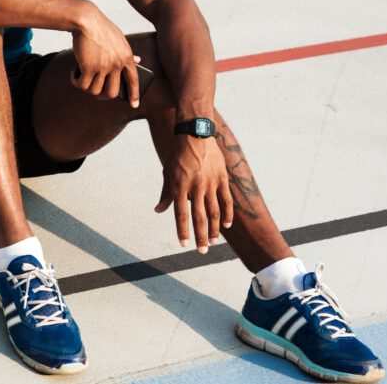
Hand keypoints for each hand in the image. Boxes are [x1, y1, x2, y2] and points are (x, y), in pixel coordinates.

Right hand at [68, 10, 140, 106]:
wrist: (86, 20)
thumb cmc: (102, 28)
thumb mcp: (119, 39)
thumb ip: (127, 52)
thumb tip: (138, 60)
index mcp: (126, 57)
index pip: (133, 80)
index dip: (134, 94)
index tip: (134, 105)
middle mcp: (116, 64)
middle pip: (112, 92)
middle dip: (102, 96)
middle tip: (96, 91)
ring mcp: (103, 67)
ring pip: (95, 90)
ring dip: (86, 87)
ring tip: (81, 77)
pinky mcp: (88, 67)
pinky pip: (82, 85)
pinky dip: (76, 82)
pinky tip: (74, 74)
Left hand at [154, 132, 234, 252]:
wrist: (195, 134)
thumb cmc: (178, 155)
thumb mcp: (168, 173)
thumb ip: (165, 193)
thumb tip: (158, 210)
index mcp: (180, 186)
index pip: (181, 215)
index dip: (183, 231)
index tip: (184, 245)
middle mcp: (195, 187)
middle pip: (199, 218)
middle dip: (200, 237)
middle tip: (202, 252)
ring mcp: (210, 183)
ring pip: (214, 212)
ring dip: (213, 229)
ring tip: (212, 242)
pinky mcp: (222, 178)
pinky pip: (226, 200)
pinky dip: (227, 214)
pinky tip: (226, 226)